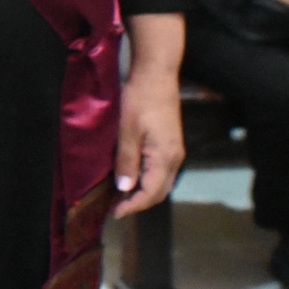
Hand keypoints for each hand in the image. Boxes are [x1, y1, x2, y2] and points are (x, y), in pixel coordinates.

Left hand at [114, 13, 184, 219]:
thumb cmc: (140, 100)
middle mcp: (175, 159)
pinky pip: (160, 171)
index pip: (150, 193)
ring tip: (119, 195)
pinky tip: (130, 176)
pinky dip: (146, 180)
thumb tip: (123, 189)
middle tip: (114, 207)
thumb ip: (126, 161)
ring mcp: (174, 151)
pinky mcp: (170, 144)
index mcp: (165, 158)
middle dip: (138, 203)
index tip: (114, 213)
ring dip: (142, 192)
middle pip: (159, 192)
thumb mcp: (127, 130)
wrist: (156, 75)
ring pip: (161, 183)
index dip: (132, 206)